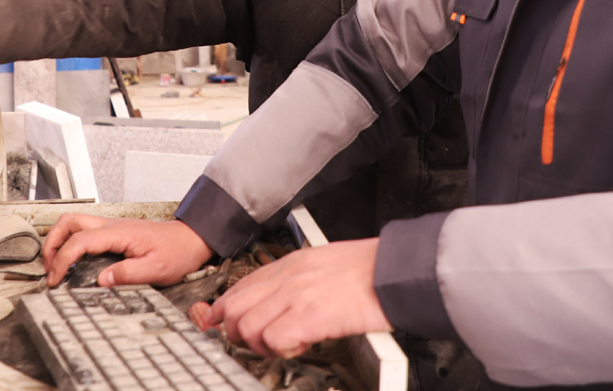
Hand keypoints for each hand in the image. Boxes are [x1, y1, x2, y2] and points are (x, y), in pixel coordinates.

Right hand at [43, 215, 212, 287]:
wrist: (190, 239)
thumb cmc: (176, 252)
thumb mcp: (156, 269)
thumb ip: (128, 274)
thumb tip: (102, 280)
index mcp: (118, 233)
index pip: (79, 240)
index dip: (62, 259)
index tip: (55, 278)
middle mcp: (111, 225)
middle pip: (69, 222)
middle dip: (51, 243)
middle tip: (48, 267)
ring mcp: (111, 226)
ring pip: (74, 222)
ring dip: (59, 240)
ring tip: (55, 263)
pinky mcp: (114, 232)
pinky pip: (84, 230)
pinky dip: (71, 241)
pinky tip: (72, 259)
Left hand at [196, 239, 390, 358]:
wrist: (394, 269)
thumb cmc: (368, 269)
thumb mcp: (323, 263)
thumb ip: (297, 280)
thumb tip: (280, 300)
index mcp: (290, 264)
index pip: (239, 288)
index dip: (222, 311)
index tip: (218, 324)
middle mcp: (287, 278)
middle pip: (233, 310)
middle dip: (237, 333)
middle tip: (259, 342)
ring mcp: (296, 296)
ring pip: (246, 328)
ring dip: (260, 345)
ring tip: (285, 344)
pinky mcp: (310, 316)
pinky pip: (273, 339)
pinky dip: (281, 349)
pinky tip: (300, 344)